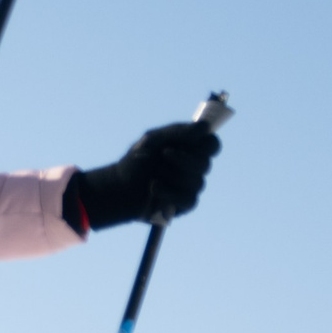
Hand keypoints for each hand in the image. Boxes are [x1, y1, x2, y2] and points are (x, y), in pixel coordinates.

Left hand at [67, 122, 221, 230]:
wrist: (119, 187)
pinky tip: (154, 187)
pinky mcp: (184, 205)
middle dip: (183, 159)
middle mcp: (195, 167)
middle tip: (164, 154)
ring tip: (154, 174)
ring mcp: (191, 187)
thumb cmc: (137, 161)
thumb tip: (205, 128)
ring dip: (173, 176)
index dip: (207, 143)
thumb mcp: (152, 140)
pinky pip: (189, 199)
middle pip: (205, 163)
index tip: (193, 140)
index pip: (212, 144)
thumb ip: (177, 132)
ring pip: (197, 182)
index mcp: (191, 149)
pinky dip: (170, 193)